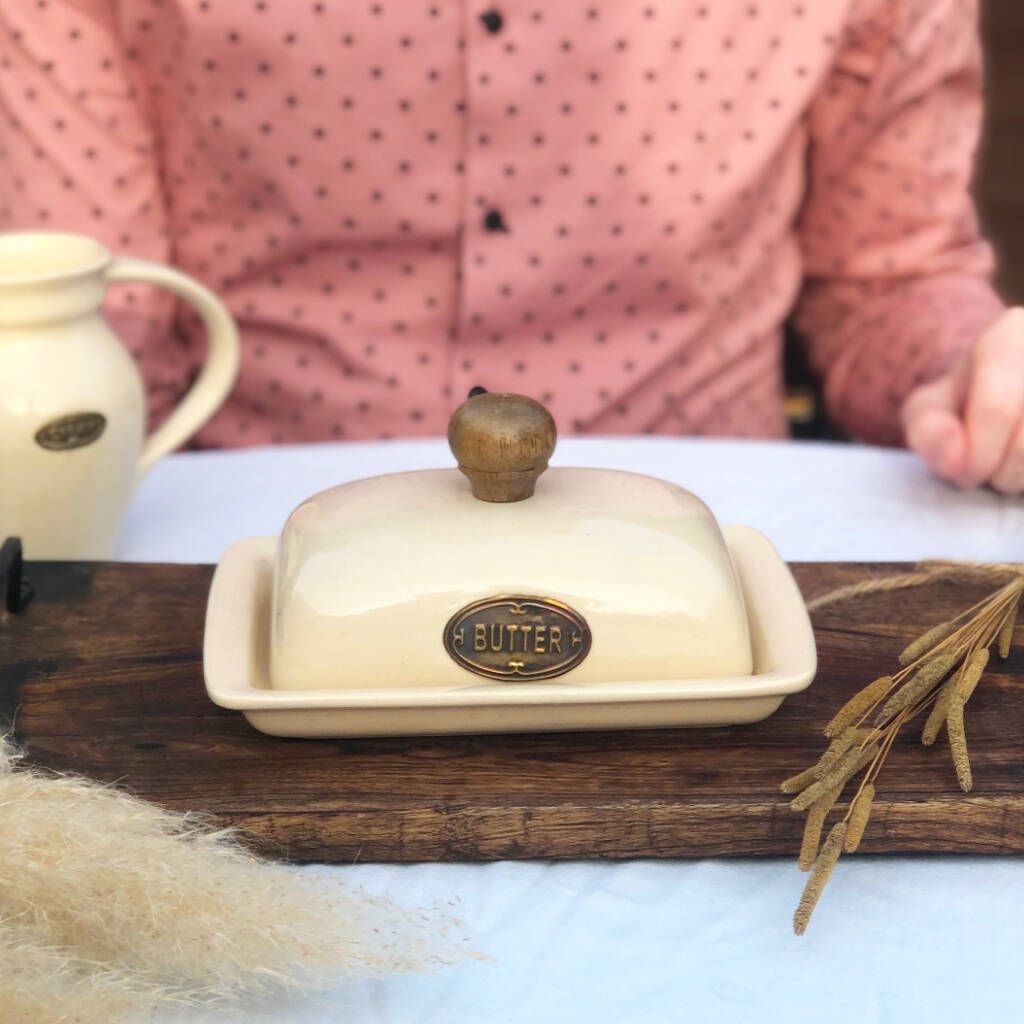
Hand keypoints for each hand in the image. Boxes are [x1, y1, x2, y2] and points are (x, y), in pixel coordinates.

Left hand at [902, 307, 1023, 492]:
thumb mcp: (929, 410)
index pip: (998, 409)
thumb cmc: (967, 403)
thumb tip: (954, 458)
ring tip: (1011, 466)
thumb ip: (928, 430)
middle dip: (1002, 472)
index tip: (963, 473)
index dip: (976, 457)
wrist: (1008, 392)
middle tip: (988, 471)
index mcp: (1012, 334)